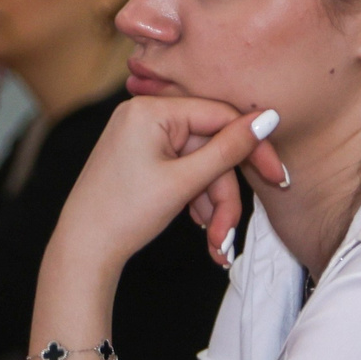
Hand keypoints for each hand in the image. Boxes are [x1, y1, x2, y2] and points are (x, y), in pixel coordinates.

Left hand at [51, 95, 284, 272]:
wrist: (83, 249)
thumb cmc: (124, 215)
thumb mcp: (184, 182)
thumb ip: (229, 150)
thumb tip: (268, 118)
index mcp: (151, 110)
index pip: (221, 117)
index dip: (253, 149)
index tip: (278, 176)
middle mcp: (145, 114)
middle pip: (210, 148)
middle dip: (223, 194)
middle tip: (230, 231)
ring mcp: (141, 134)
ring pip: (199, 164)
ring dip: (211, 202)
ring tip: (213, 242)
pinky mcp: (141, 154)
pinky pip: (182, 169)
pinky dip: (194, 197)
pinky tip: (199, 225)